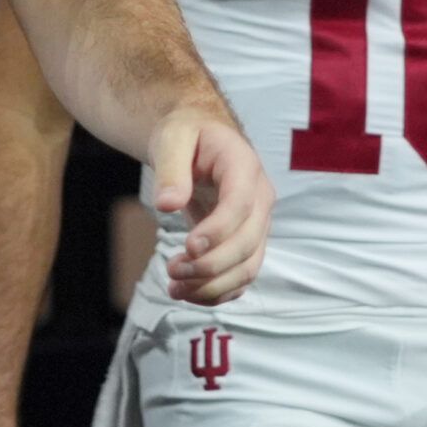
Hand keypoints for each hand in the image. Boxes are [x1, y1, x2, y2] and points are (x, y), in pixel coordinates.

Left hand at [147, 109, 273, 305]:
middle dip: (211, 264)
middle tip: (173, 271)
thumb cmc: (187, 133)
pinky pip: (241, 276)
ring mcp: (257, 223)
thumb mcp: (172, 138)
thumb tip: (167, 205)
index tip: (188, 247)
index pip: (241, 204)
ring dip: (214, 285)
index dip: (218, 230)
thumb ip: (171, 169)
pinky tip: (188, 293)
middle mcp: (259, 197)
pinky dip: (218, 292)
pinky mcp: (246, 242)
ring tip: (175, 288)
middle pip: (247, 242)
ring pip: (249, 266)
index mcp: (244, 165)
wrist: (201, 138)